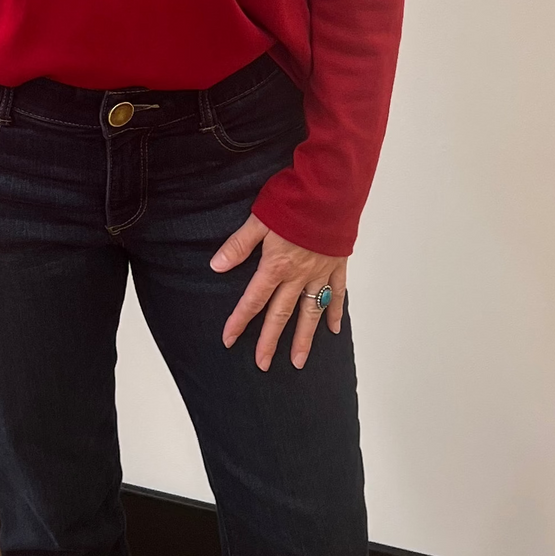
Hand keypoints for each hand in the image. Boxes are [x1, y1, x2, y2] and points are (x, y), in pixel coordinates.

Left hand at [210, 215, 345, 370]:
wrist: (331, 190)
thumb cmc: (294, 201)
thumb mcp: (259, 220)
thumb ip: (238, 245)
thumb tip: (216, 266)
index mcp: (276, 265)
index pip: (254, 300)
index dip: (240, 320)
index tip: (229, 340)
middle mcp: (299, 275)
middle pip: (281, 314)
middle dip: (270, 341)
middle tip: (263, 365)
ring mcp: (320, 272)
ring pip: (310, 312)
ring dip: (304, 338)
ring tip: (298, 361)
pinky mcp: (337, 265)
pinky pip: (337, 294)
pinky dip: (334, 312)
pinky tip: (333, 330)